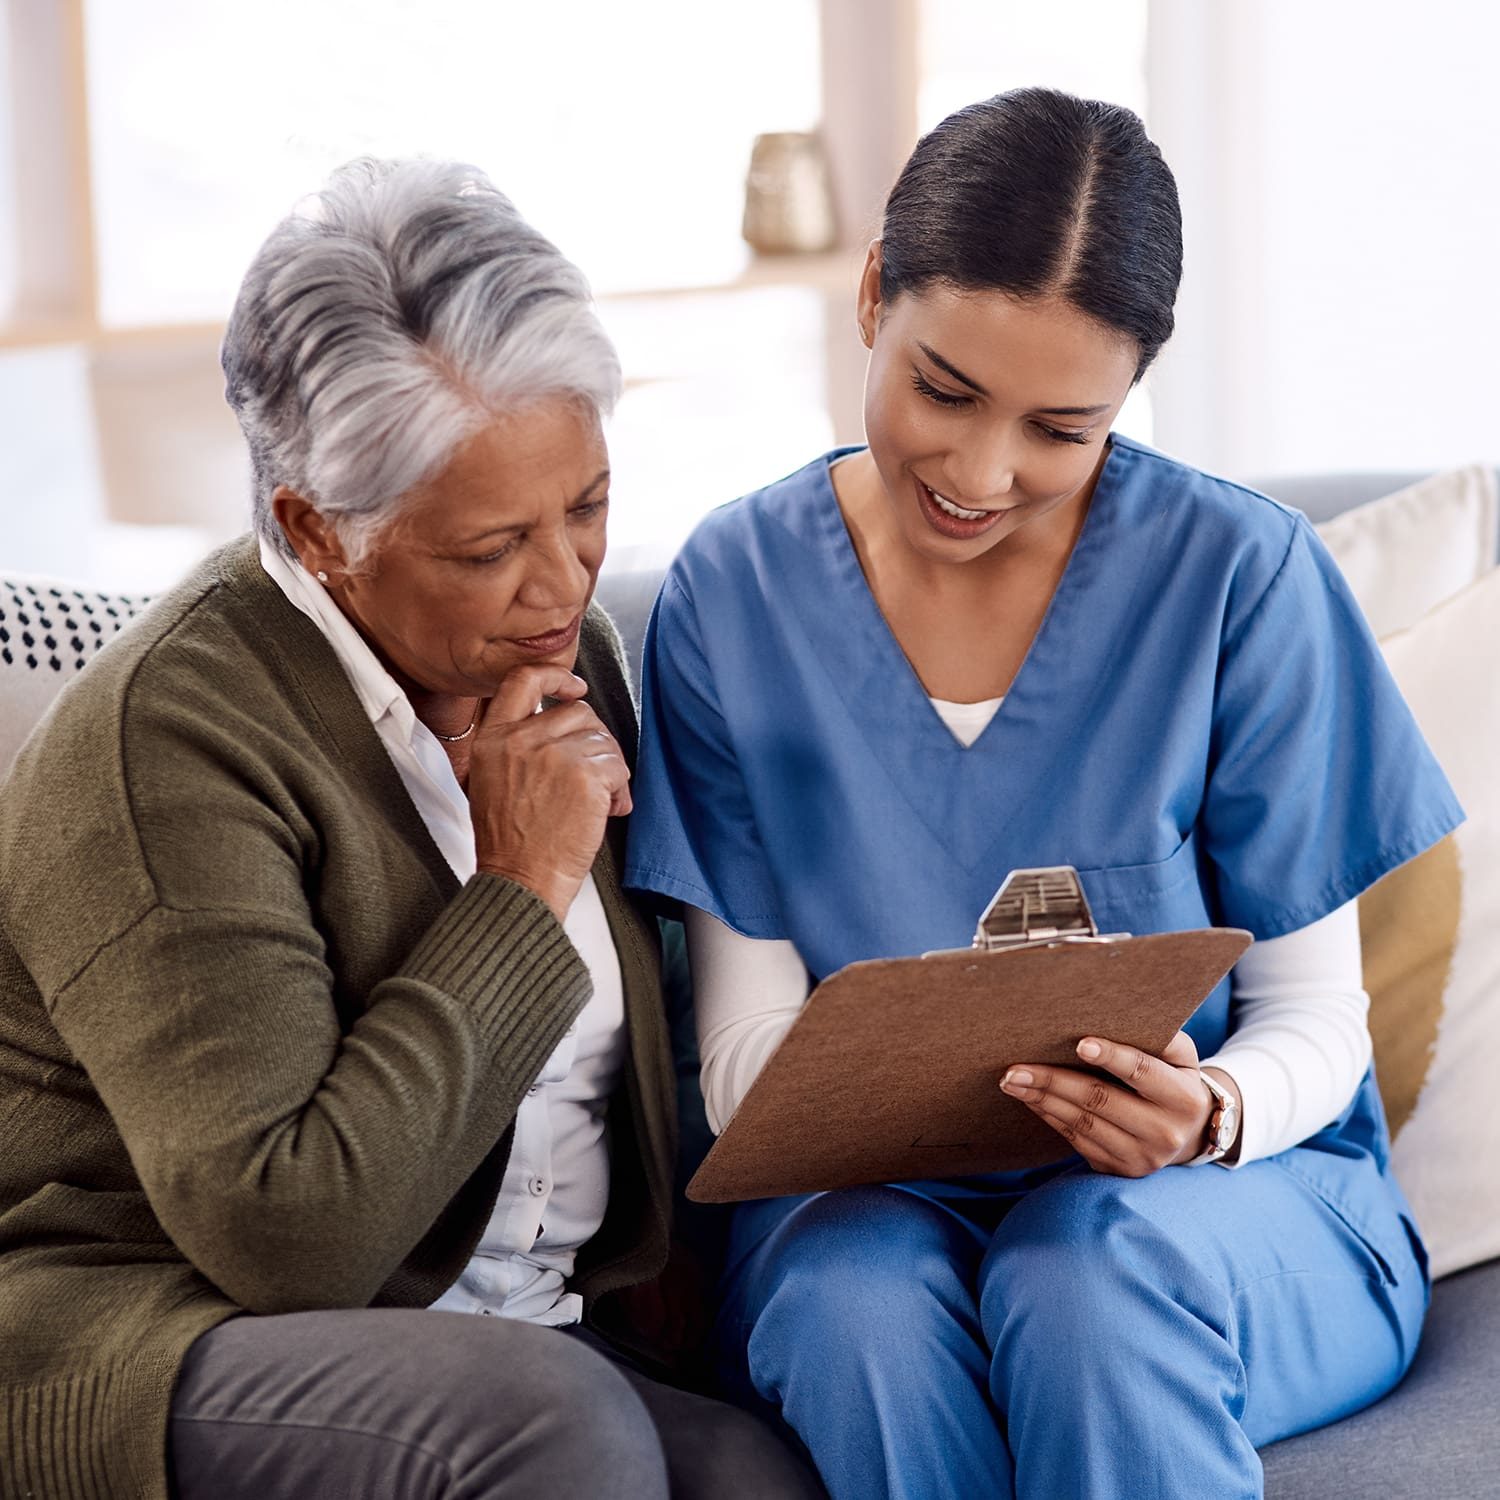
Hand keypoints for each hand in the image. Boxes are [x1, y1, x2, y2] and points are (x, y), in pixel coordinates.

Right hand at [467, 664, 631, 920]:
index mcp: (493, 738)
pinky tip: (608, 812)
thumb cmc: (511, 842)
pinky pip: (619, 766)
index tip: (576, 688)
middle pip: (579, 712)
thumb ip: (518, 744)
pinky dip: (620, 790)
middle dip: (595, 741)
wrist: (520, 881)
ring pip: (603, 740)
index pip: (523, 680)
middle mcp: (521, 740)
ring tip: (598, 804)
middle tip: (595, 778)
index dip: (557, 676)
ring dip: (610, 771)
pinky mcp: (585, 776)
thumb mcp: (492, 780)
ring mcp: (554, 755)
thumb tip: (563, 718)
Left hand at [999, 1030, 1216, 1177]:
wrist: (1188, 1134)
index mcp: (1183, 1099)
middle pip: (1100, 1101)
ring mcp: (1140, 1157)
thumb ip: (1158, 1036)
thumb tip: (1113, 1012)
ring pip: (1082, 1124)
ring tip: (1011, 1080)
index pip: (1142, 1072)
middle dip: (1054, 1081)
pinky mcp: (1118, 1170)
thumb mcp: (1180, 1057)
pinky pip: (1076, 1140)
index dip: (1111, 1056)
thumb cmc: (1174, 1079)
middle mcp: (1165, 1133)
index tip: (1078, 1042)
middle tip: (1016, 1067)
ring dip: (1042, 1099)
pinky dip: (1049, 1116)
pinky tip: (1029, 1098)